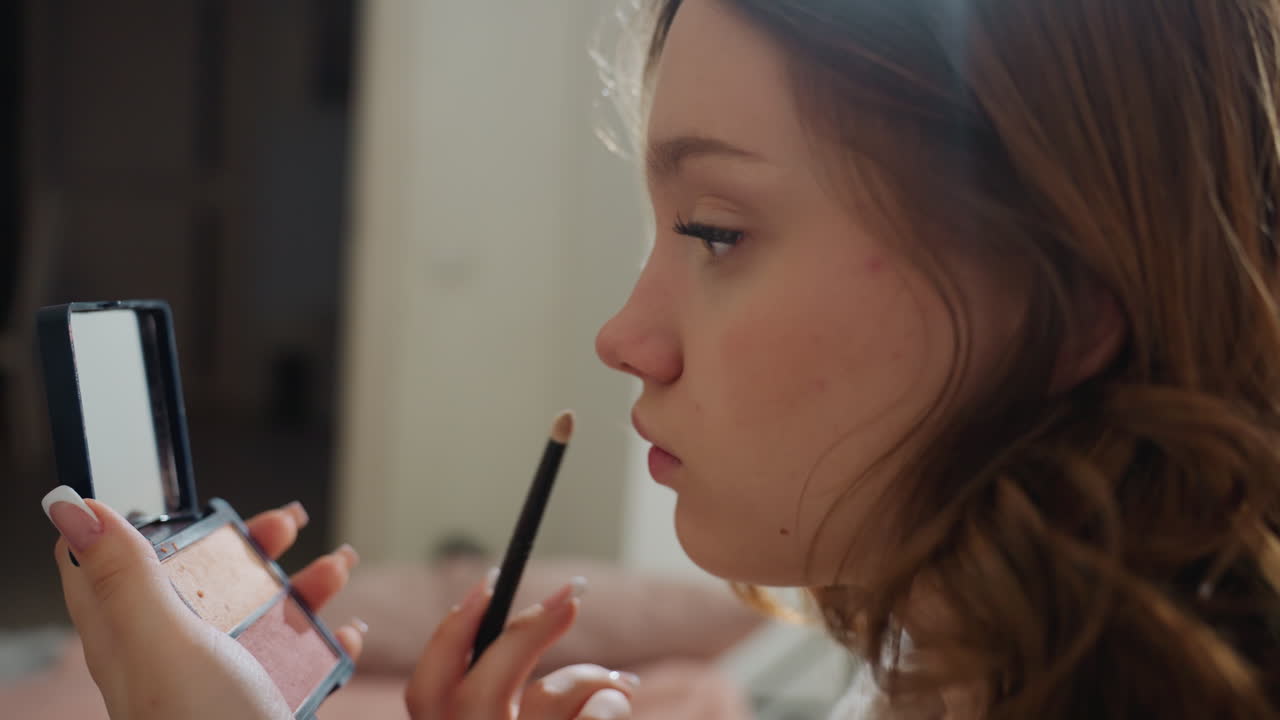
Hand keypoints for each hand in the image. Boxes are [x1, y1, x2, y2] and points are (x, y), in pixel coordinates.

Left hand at [43, 486, 363, 719]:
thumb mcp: (163, 643)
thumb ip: (125, 574)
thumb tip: (71, 507)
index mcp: (131, 635)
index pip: (106, 563)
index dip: (135, 519)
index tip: (172, 490)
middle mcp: (172, 656)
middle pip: (199, 579)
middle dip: (247, 544)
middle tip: (287, 522)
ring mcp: (220, 683)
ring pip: (256, 615)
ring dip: (301, 583)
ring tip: (340, 565)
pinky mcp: (262, 706)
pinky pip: (295, 661)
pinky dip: (326, 639)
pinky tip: (349, 632)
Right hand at [405, 575, 637, 718]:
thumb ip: (503, 698)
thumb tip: (536, 620)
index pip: (426, 690)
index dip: (452, 632)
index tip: (488, 585)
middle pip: (484, 685)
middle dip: (529, 631)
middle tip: (572, 593)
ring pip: (551, 697)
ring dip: (590, 677)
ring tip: (618, 685)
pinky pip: (597, 717)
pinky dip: (612, 702)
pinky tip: (619, 702)